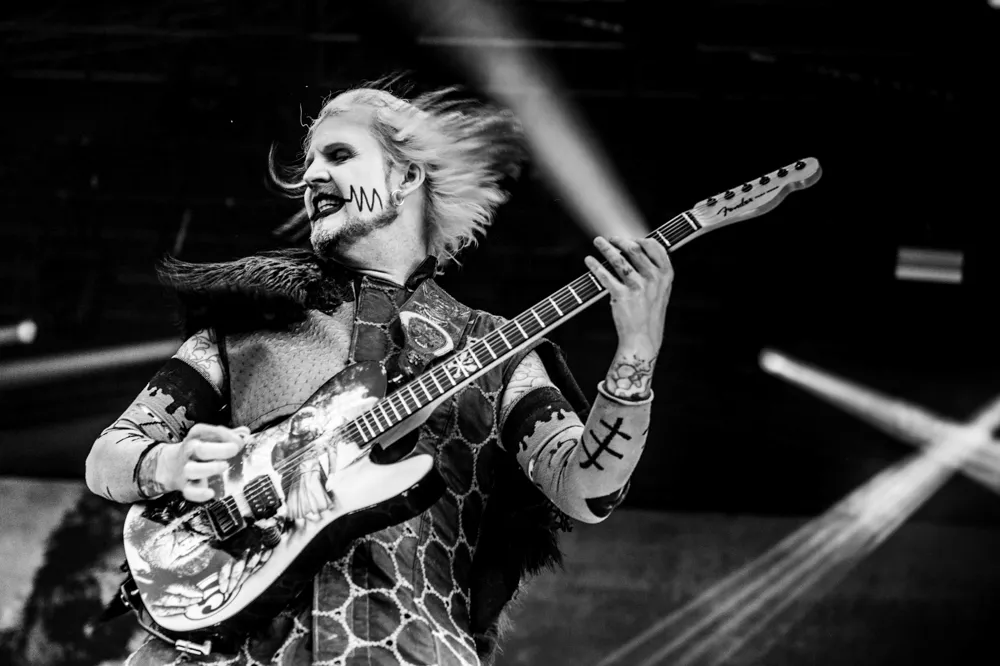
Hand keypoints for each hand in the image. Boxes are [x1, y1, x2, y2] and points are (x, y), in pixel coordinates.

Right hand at [157, 424, 249, 501]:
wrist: (172, 465)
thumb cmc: (200, 449)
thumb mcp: (212, 437)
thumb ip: (229, 435)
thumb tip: (244, 433)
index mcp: (197, 435)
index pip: (209, 431)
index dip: (227, 435)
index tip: (240, 441)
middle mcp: (190, 450)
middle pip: (201, 449)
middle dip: (219, 450)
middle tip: (234, 450)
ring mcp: (187, 468)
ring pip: (193, 469)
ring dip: (210, 468)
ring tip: (224, 466)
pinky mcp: (186, 485)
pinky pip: (190, 491)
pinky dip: (199, 494)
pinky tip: (210, 493)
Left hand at [584, 236, 673, 354]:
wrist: (643, 339)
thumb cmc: (650, 314)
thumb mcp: (661, 291)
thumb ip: (654, 271)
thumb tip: (637, 250)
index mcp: (666, 275)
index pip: (655, 246)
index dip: (640, 239)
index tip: (630, 239)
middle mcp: (653, 278)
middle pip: (634, 249)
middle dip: (620, 241)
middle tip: (610, 239)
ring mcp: (638, 287)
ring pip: (619, 260)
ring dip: (606, 247)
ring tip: (598, 242)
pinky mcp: (622, 296)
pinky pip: (605, 276)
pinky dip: (595, 266)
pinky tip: (589, 261)